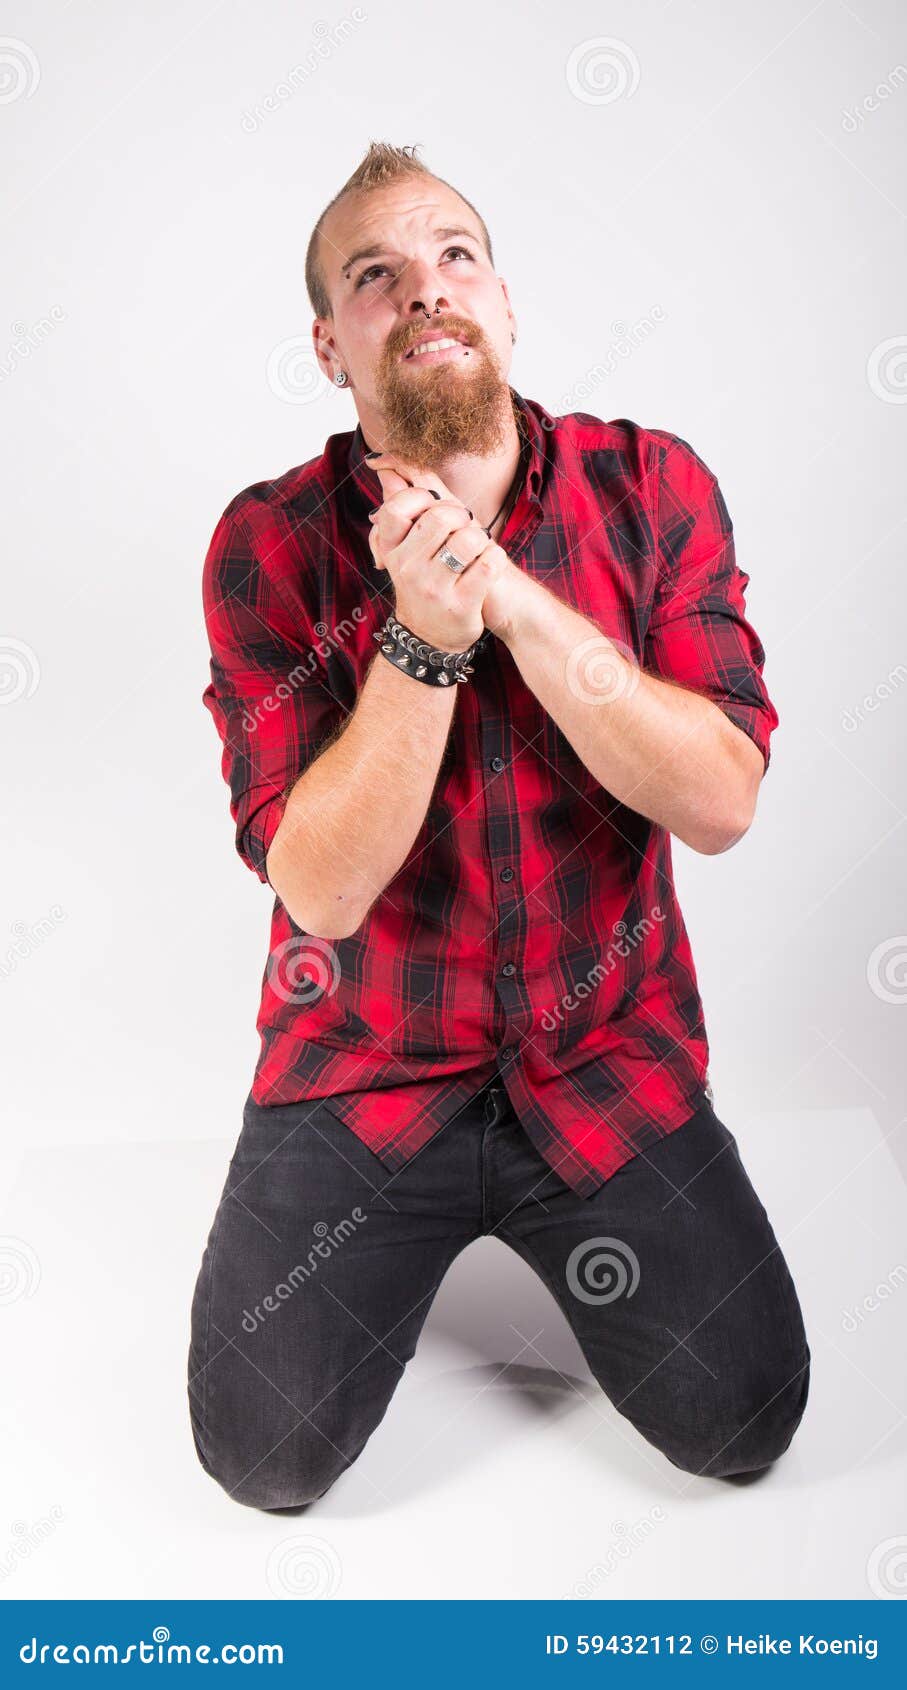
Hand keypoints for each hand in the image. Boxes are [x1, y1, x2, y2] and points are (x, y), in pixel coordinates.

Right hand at [367, 453, 525, 645]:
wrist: (430, 638)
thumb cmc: (424, 583)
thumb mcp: (404, 550)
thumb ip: (401, 508)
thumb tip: (388, 468)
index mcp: (392, 551)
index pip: (397, 508)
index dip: (423, 499)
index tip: (435, 509)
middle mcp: (408, 569)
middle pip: (441, 517)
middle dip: (461, 516)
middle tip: (464, 529)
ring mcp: (434, 588)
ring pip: (468, 538)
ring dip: (481, 539)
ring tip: (476, 550)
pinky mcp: (461, 604)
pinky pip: (489, 563)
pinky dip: (495, 558)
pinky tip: (488, 564)